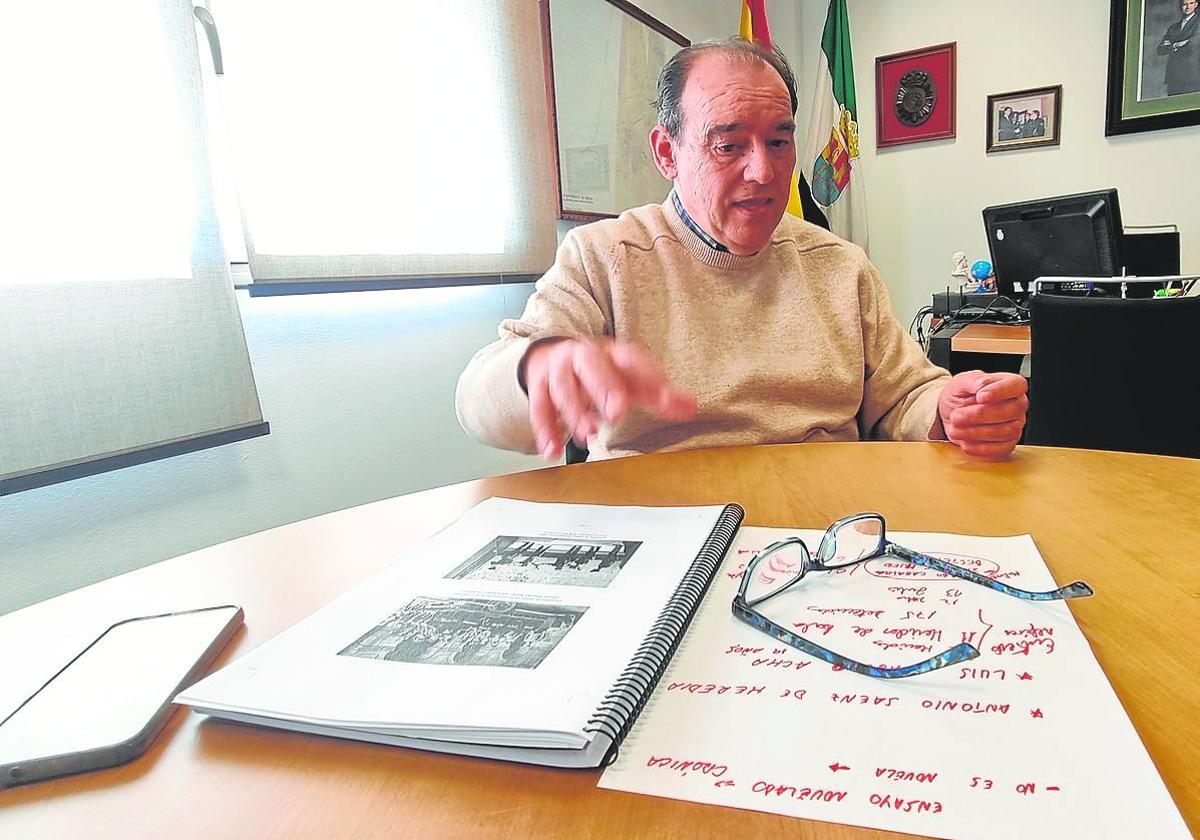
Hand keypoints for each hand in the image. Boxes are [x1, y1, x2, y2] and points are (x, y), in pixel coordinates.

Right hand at [522, 338, 696, 459]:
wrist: (554, 357)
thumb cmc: (600, 372)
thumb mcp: (631, 380)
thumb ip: (661, 394)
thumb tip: (691, 408)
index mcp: (612, 353)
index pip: (630, 359)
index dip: (646, 374)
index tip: (661, 395)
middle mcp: (584, 357)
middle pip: (591, 365)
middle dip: (603, 387)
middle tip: (616, 412)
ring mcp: (559, 371)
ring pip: (562, 386)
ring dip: (574, 411)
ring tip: (587, 435)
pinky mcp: (539, 388)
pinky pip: (539, 407)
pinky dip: (545, 429)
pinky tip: (552, 449)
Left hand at [938, 371, 1027, 457]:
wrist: (952, 413)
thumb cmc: (961, 394)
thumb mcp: (961, 382)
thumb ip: (972, 380)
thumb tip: (984, 383)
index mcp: (1010, 384)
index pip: (1017, 385)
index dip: (1000, 391)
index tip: (980, 396)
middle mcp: (1017, 405)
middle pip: (1010, 411)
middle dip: (979, 415)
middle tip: (956, 416)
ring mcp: (1015, 425)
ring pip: (1006, 431)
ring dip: (976, 432)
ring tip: (954, 428)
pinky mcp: (1007, 443)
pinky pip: (1001, 449)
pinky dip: (981, 448)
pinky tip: (965, 443)